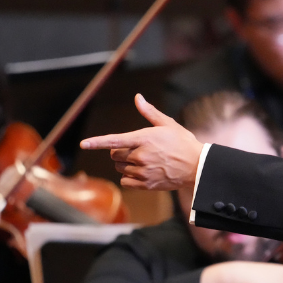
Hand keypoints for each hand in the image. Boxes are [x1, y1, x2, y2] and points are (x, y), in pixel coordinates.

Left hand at [80, 94, 203, 189]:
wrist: (197, 166)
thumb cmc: (183, 143)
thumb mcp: (168, 124)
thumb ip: (149, 112)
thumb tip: (138, 97)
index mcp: (144, 138)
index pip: (115, 140)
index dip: (97, 142)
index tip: (84, 144)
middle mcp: (141, 156)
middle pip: (115, 155)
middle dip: (120, 152)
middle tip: (135, 150)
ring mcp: (143, 171)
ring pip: (120, 168)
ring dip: (126, 165)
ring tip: (143, 161)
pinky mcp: (146, 184)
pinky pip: (125, 181)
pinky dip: (129, 178)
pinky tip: (141, 173)